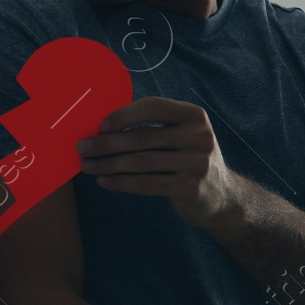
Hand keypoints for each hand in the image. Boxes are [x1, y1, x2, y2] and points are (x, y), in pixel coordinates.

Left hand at [75, 96, 238, 230]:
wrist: (222, 197)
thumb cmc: (188, 160)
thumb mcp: (181, 136)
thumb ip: (154, 128)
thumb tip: (102, 127)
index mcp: (194, 115)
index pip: (153, 107)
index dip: (123, 115)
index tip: (99, 125)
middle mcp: (199, 136)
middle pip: (142, 137)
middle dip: (106, 143)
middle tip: (82, 147)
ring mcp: (197, 163)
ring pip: (140, 162)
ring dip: (108, 164)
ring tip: (87, 166)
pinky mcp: (190, 188)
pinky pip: (146, 183)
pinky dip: (121, 183)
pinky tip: (104, 182)